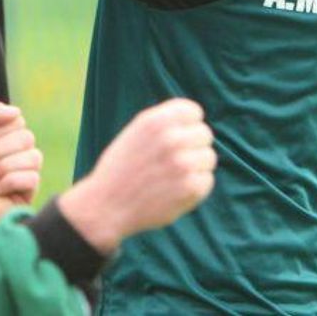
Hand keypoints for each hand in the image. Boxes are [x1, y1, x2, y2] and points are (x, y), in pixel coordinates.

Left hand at [0, 98, 41, 229]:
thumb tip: (17, 112)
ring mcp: (22, 173)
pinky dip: (9, 183)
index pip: (18, 120)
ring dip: (3, 167)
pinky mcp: (26, 194)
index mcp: (2, 137)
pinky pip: (32, 178)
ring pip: (33, 157)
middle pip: (27, 137)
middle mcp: (15, 153)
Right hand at [59, 98, 215, 254]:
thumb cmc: (121, 168)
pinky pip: (206, 180)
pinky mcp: (191, 188)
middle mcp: (170, 139)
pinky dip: (194, 187)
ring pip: (209, 158)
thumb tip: (195, 122)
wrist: (107, 205)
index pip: (194, 112)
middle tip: (174, 160)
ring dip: (195, 167)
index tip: (178, 136)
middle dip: (193, 146)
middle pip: (205, 134)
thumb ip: (163, 124)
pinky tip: (174, 190)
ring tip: (172, 176)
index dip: (188, 125)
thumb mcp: (135, 133)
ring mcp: (183, 164)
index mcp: (155, 121)